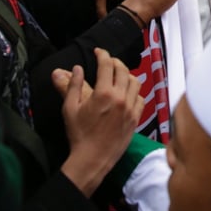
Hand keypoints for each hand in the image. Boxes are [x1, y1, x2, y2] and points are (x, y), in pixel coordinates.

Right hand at [53, 48, 144, 196]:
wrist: (92, 158)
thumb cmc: (79, 135)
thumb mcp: (69, 108)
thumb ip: (72, 85)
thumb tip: (75, 68)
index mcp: (104, 93)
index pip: (107, 65)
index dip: (102, 55)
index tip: (98, 52)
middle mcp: (121, 98)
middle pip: (123, 70)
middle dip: (114, 62)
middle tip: (107, 61)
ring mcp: (130, 109)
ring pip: (135, 82)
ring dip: (127, 75)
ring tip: (119, 75)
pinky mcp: (135, 119)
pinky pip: (141, 99)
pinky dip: (135, 92)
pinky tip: (128, 93)